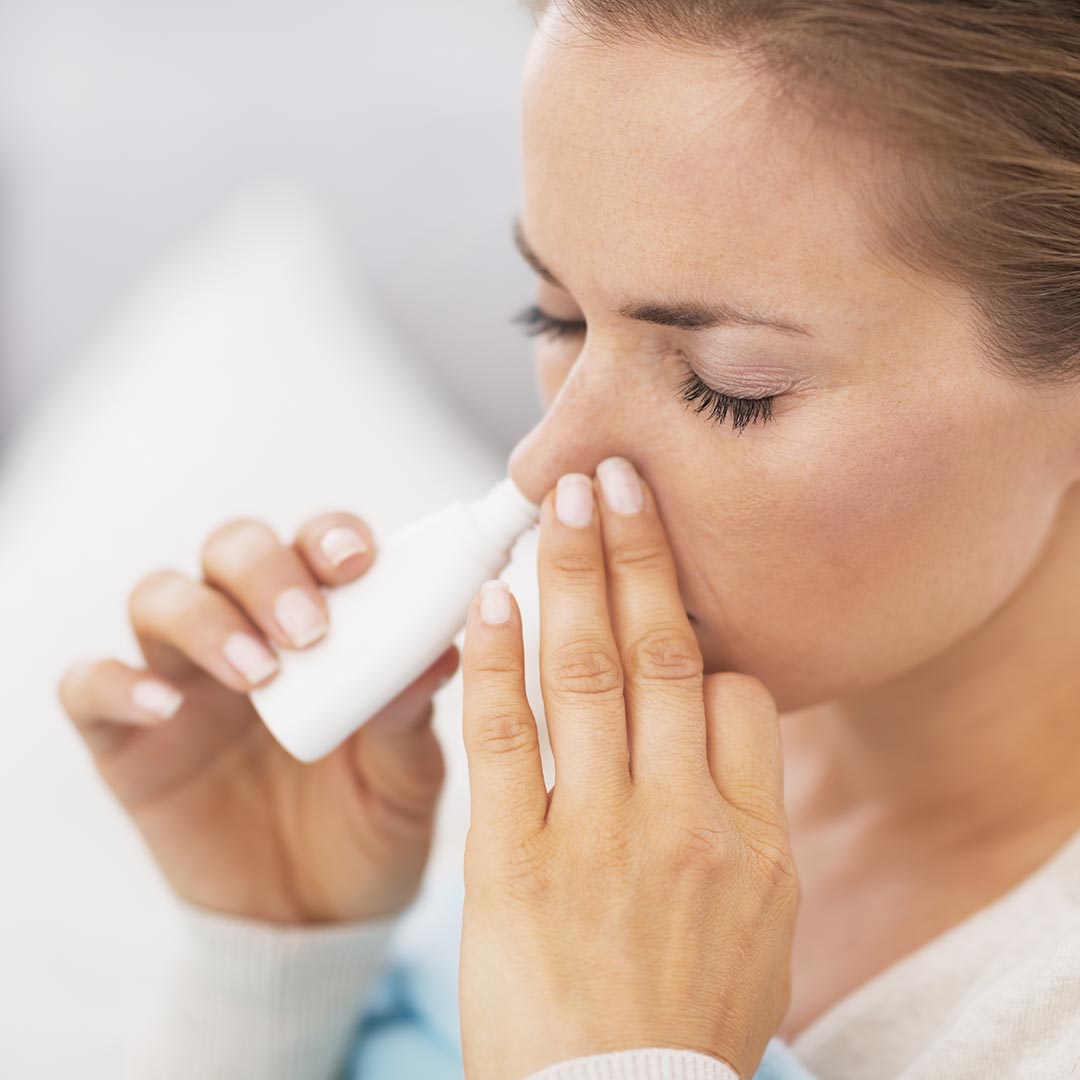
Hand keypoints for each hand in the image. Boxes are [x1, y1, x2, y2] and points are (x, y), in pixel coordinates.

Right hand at [59, 512, 459, 923]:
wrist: (315, 920)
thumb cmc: (371, 825)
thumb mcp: (407, 776)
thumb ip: (411, 714)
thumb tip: (442, 652)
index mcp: (326, 624)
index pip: (317, 544)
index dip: (331, 536)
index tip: (358, 561)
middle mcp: (250, 631)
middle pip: (233, 550)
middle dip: (267, 572)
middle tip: (310, 629)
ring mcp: (185, 680)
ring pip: (160, 597)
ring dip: (204, 619)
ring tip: (258, 676)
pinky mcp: (128, 738)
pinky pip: (90, 686)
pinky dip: (117, 684)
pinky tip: (165, 709)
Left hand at [458, 458, 798, 1079]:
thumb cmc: (689, 1028)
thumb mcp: (766, 929)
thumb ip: (751, 821)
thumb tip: (728, 724)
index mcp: (756, 839)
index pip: (741, 695)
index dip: (703, 633)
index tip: (667, 585)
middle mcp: (683, 820)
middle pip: (662, 653)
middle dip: (639, 553)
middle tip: (618, 474)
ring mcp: (597, 835)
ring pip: (587, 673)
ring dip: (574, 577)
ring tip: (563, 501)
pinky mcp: (512, 863)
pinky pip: (506, 736)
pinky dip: (497, 660)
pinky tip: (490, 599)